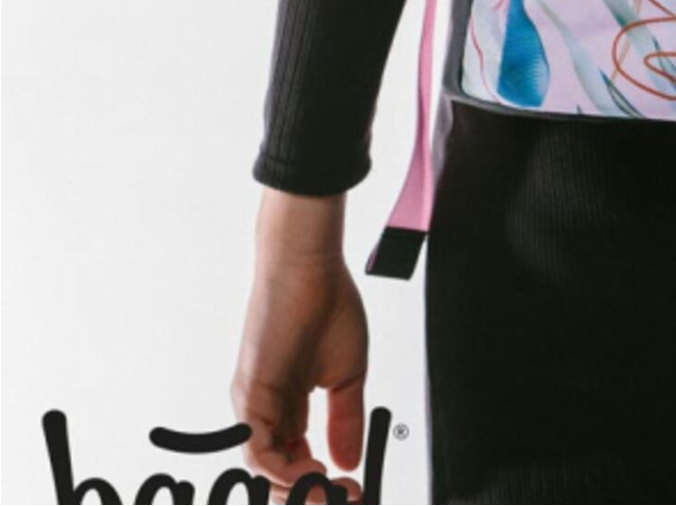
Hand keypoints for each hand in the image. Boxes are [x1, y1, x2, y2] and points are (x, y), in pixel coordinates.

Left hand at [231, 189, 367, 502]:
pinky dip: (283, 469)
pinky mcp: (249, 396)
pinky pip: (257, 449)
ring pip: (265, 471)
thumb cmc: (325, 303)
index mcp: (288, 408)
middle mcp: (266, 413)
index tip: (354, 489)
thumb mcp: (347, 373)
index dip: (325, 483)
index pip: (298, 464)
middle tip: (346, 497)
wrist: (309, 264)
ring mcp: (254, 407)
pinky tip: (313, 471)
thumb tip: (348, 459)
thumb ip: (345, 419)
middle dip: (312, 495)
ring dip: (300, 489)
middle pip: (278, 476)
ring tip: (331, 489)